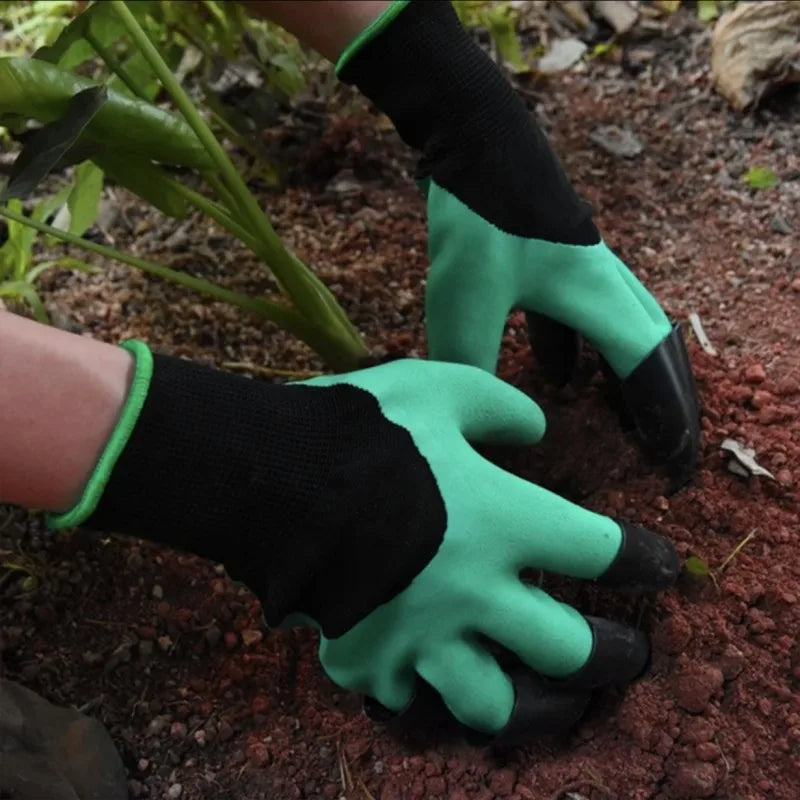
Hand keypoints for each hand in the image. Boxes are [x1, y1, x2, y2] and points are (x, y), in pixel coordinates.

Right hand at [51, 343, 678, 743]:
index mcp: (501, 521)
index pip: (599, 551)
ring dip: (532, 707)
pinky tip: (441, 690)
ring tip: (551, 702)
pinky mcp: (364, 658)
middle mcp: (472, 592)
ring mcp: (417, 636)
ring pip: (493, 705)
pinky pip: (409, 705)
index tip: (660, 566)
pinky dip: (432, 703)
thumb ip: (502, 405)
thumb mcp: (441, 387)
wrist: (269, 474)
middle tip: (633, 655)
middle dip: (616, 656)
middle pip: (568, 650)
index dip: (642, 560)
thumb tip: (537, 430)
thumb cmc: (362, 425)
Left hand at [338, 1, 699, 483]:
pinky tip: (554, 376)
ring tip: (618, 421)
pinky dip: (579, 352)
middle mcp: (604, 284)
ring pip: (622, 334)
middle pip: (653, 352)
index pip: (647, 370)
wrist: (473, 142)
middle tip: (662, 449)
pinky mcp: (554, 261)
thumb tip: (477, 422)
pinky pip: (581, 317)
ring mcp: (582, 269)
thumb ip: (471, 370)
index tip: (671, 464)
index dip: (664, 419)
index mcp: (598, 299)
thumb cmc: (478, 221)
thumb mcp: (465, 308)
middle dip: (662, 403)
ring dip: (626, 379)